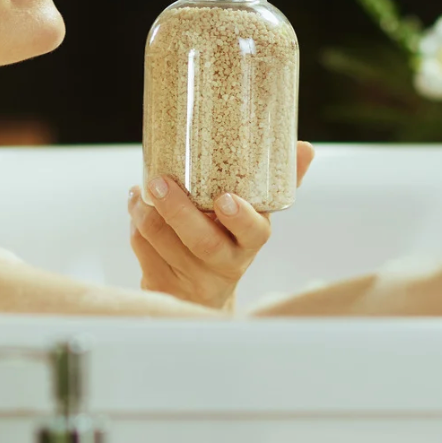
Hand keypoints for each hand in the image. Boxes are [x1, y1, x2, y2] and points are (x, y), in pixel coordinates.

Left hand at [127, 143, 315, 311]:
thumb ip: (279, 183)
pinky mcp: (163, 284)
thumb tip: (306, 147)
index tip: (225, 199)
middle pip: (202, 242)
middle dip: (177, 210)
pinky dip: (135, 222)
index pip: (253, 234)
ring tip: (143, 188)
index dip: (239, 218)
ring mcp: (192, 278)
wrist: (202, 295)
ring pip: (163, 242)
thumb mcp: (254, 218)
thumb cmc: (229, 242)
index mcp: (250, 244)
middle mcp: (224, 265)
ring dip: (147, 211)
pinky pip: (144, 250)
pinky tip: (137, 204)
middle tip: (160, 181)